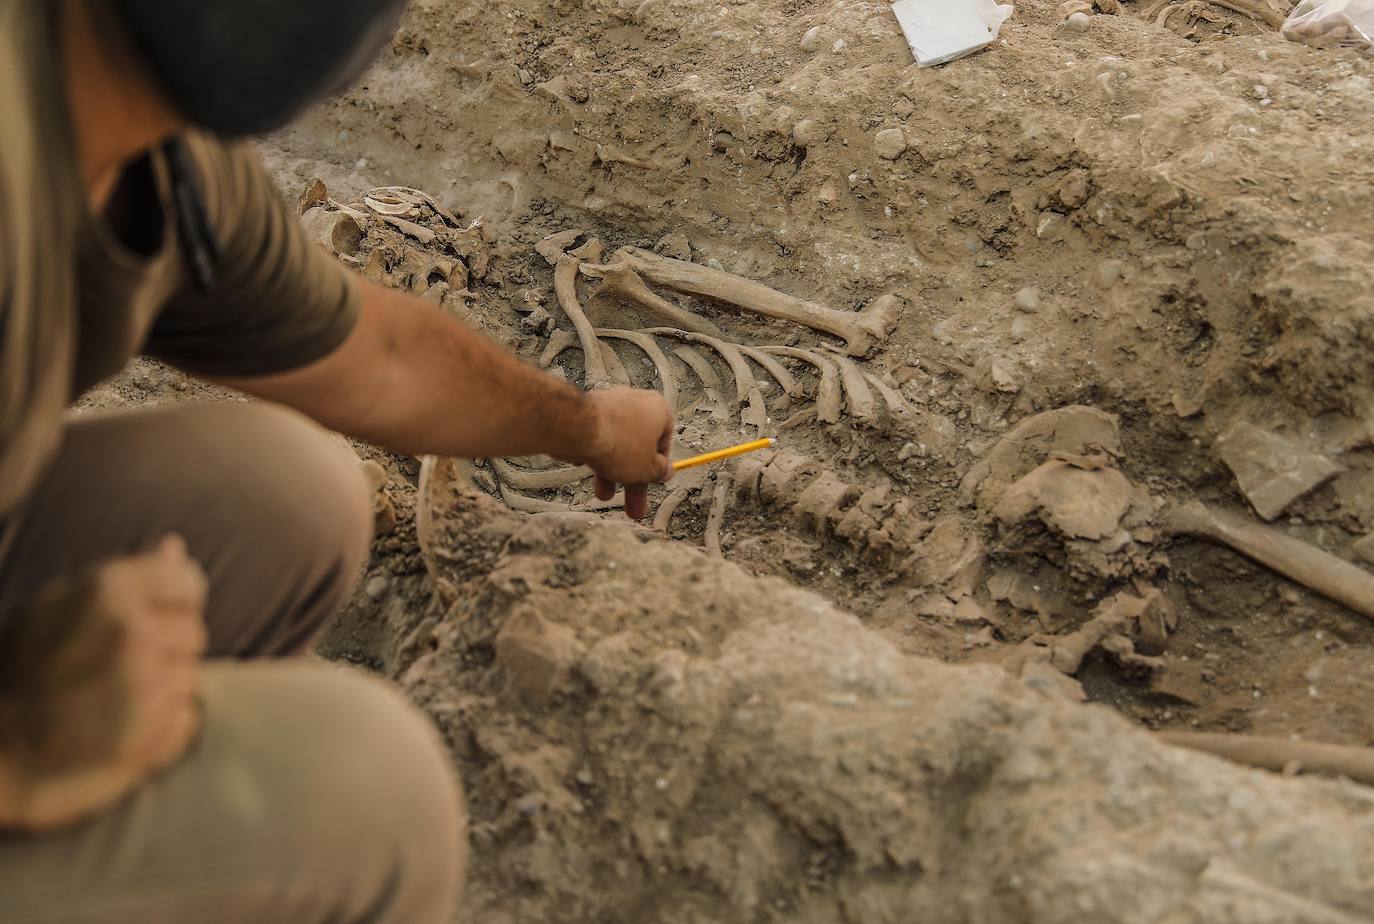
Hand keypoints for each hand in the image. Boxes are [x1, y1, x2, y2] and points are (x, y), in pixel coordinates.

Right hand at [0, 535, 207, 831]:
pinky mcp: (153, 728)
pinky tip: (121, 725)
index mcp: (109, 590)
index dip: (176, 601)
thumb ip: (123, 577)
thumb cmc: (20, 672)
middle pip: (193, 630)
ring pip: (191, 674)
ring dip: (164, 687)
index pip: (186, 581)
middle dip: (166, 647)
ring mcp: (146, 681)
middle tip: (118, 668)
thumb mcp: (52, 607)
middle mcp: (133, 631)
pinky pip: (186, 715)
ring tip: (113, 698)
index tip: (157, 617)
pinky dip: (163, 723)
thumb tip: (175, 547)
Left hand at [568, 387, 673, 518]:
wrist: (578, 428)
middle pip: (638, 446)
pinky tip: (591, 471)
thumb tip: (665, 472)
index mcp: (657, 410)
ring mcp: (610, 405)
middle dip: (633, 478)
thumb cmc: (618, 442)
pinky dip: (596, 456)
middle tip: (631, 501)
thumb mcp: (647, 469)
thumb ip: (659, 472)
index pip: (664, 441)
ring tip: (604, 494)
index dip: (658, 465)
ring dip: (612, 473)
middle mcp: (635, 402)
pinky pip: (597, 438)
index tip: (652, 480)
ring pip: (616, 444)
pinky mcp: (587, 411)